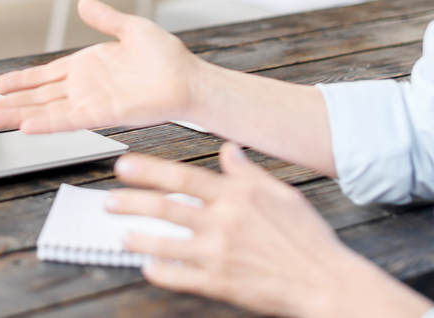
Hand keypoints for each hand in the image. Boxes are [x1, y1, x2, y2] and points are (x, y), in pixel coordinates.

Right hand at [0, 0, 202, 132]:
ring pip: (46, 111)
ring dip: (18, 116)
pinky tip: (25, 126)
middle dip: (10, 104)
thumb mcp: (130, 28)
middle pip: (38, 97)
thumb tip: (84, 1)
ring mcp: (91, 102)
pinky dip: (46, 123)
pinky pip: (69, 120)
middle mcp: (85, 87)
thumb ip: (104, 17)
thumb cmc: (167, 57)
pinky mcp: (103, 114)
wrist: (190, 79)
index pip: (45, 75)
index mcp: (87, 67)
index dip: (21, 80)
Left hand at [107, 145, 432, 317]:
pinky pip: (181, 277)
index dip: (148, 170)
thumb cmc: (307, 238)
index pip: (182, 177)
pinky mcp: (220, 283)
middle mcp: (223, 222)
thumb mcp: (282, 193)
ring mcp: (219, 254)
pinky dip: (161, 273)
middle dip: (131, 202)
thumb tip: (229, 149)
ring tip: (120, 234)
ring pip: (166, 243)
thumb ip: (249, 172)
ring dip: (138, 238)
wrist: (324, 280)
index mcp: (236, 196)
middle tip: (108, 199)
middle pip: (166, 208)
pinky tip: (147, 268)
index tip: (123, 165)